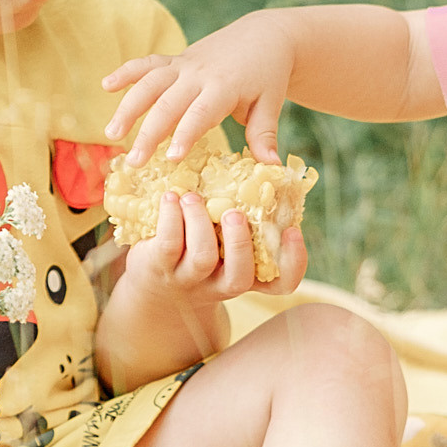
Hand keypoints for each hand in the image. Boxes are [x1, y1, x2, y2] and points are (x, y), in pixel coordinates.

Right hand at [105, 13, 298, 166]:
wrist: (264, 36)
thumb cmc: (268, 76)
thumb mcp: (270, 104)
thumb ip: (264, 135)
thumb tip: (271, 168)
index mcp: (224, 86)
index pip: (201, 112)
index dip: (186, 133)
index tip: (172, 157)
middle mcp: (199, 74)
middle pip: (168, 102)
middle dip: (149, 132)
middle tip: (134, 161)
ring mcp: (184, 65)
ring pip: (150, 82)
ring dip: (129, 106)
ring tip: (111, 133)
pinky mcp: (176, 60)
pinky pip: (148, 63)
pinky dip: (127, 71)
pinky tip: (106, 86)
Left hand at [118, 191, 308, 308]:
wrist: (154, 281)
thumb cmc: (199, 246)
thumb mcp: (225, 235)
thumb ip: (247, 211)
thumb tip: (270, 163)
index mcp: (245, 273)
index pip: (280, 283)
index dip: (293, 262)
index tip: (292, 231)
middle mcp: (220, 283)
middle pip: (239, 278)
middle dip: (239, 243)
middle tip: (234, 213)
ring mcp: (190, 280)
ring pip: (202, 258)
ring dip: (200, 222)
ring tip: (193, 196)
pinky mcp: (159, 268)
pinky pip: (169, 245)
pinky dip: (171, 217)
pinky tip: (171, 197)